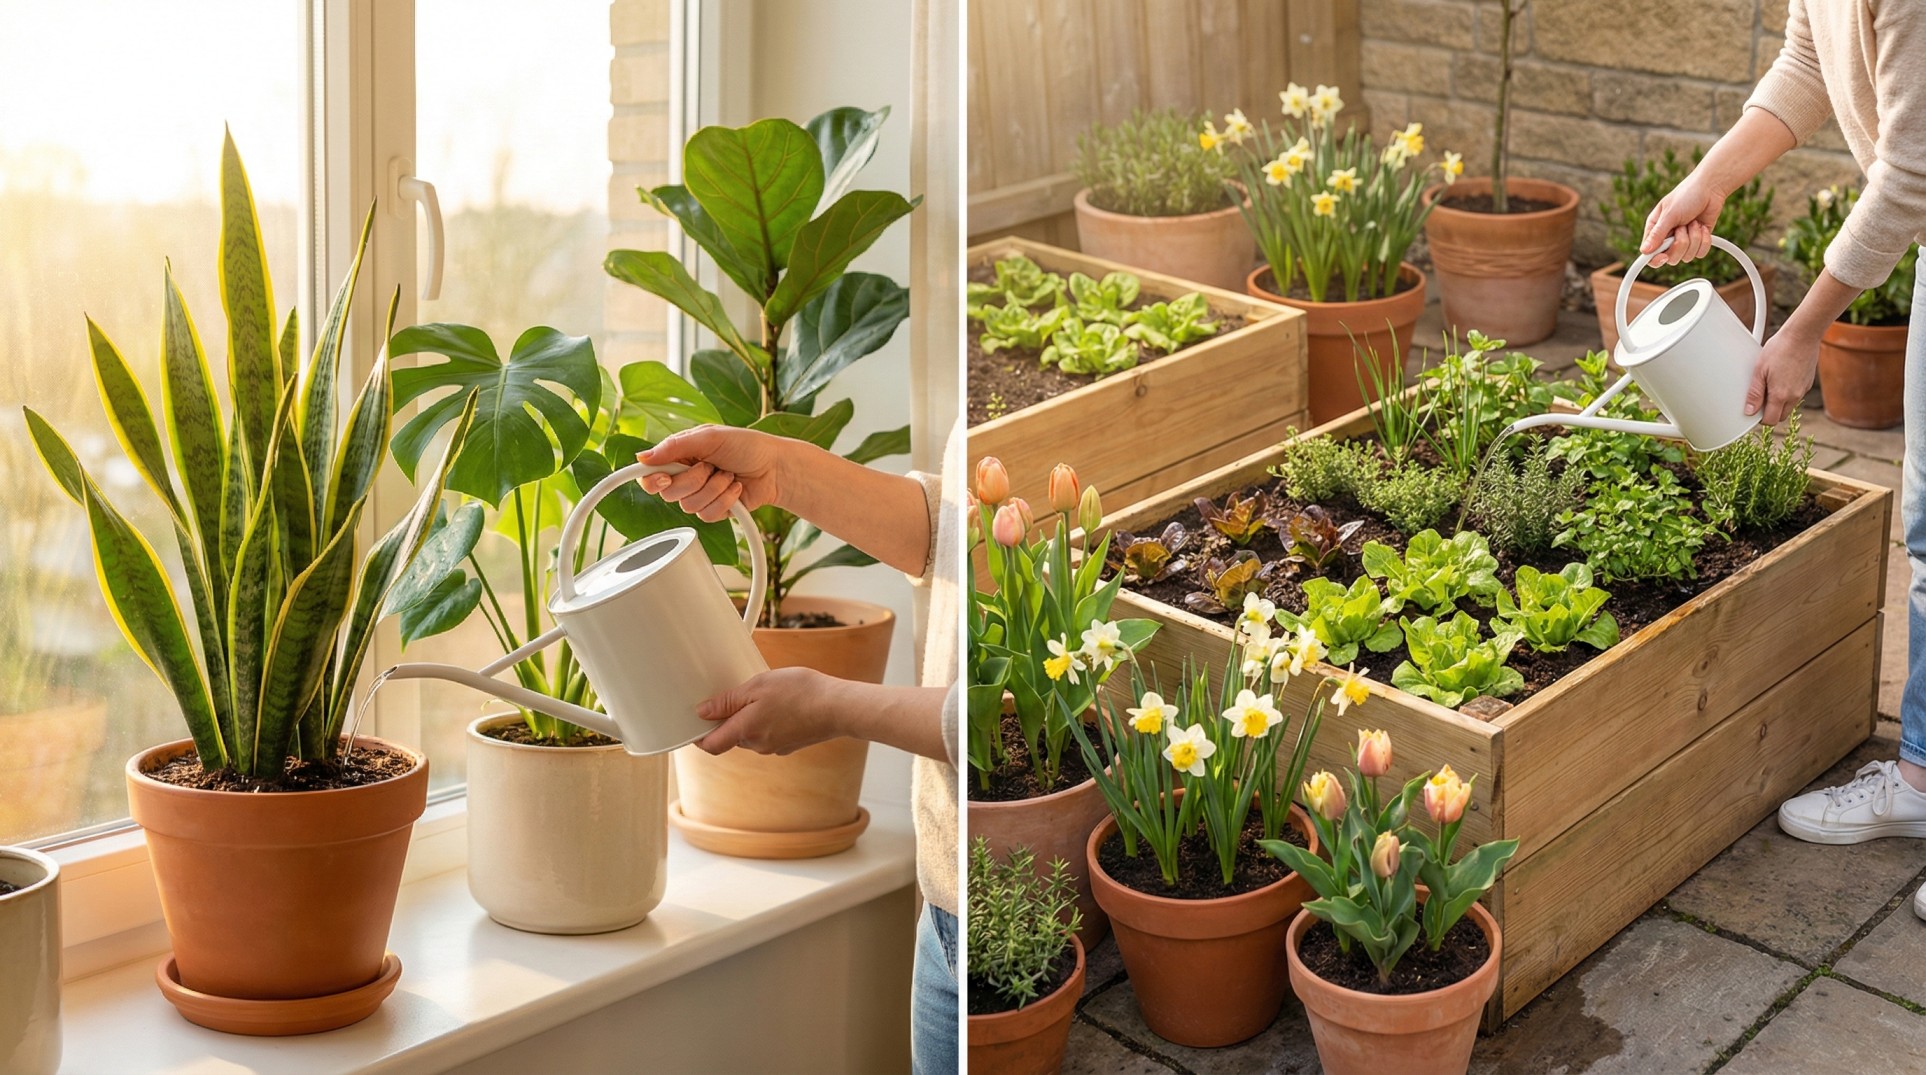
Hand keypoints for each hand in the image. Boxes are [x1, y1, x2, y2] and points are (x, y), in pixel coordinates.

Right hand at [637, 425, 786, 522]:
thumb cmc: (746, 445)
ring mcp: (700, 495)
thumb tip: (641, 457)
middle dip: (694, 480)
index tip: (665, 478)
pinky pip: (707, 515)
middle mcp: (686, 477)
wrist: (775, 467)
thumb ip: (675, 446)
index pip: (651, 474)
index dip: (652, 480)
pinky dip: (725, 500)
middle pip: (668, 493)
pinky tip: (735, 488)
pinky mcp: (715, 510)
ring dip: (714, 488)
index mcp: (680, 456)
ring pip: (689, 506)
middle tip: (711, 466)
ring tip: (728, 475)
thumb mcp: (709, 437)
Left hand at [693, 667, 848, 754]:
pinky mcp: (790, 744)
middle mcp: (758, 745)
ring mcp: (775, 747)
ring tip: (766, 695)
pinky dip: (768, 721)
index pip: (710, 745)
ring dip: (750, 718)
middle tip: (738, 693)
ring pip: (751, 735)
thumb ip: (727, 701)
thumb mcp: (758, 686)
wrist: (838, 707)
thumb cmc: (800, 692)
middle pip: (731, 737)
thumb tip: (702, 712)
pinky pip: (769, 734)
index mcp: (745, 731)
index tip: (696, 721)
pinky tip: (782, 704)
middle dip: (729, 719)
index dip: (698, 736)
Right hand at [1642, 174, 1725, 268]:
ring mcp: (1684, 241)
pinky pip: (1701, 253)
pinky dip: (1705, 240)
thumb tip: (1644, 251)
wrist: (1711, 188)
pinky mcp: (1699, 241)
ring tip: (1693, 222)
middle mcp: (1668, 238)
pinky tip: (1702, 226)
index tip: (1664, 257)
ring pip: (1688, 256)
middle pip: (1671, 258)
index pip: (1650, 255)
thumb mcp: (1669, 214)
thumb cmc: (1686, 195)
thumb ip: (1657, 234)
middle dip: (1681, 243)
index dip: (1656, 260)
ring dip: (1694, 238)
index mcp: (1655, 231)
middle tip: (1683, 226)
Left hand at [1744, 327, 1819, 424]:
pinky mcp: (1808, 382)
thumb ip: (1754, 393)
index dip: (1760, 419)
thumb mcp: (1759, 370)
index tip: (1753, 411)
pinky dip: (1788, 393)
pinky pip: (1796, 395)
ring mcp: (1803, 389)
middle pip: (1781, 416)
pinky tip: (1780, 379)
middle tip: (1759, 398)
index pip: (1771, 420)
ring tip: (1769, 385)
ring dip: (1779, 403)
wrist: (1802, 335)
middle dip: (1770, 412)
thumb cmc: (1780, 349)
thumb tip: (1749, 411)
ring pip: (1789, 406)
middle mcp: (1795, 396)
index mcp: (1781, 395)